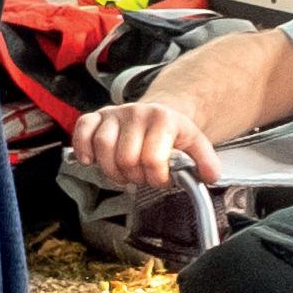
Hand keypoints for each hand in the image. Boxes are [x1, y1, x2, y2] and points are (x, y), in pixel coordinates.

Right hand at [67, 93, 220, 194]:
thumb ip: (205, 160)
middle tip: (141, 177)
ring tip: (123, 173)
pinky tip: (91, 160)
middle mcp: (137, 112)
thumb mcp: (194, 143)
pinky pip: (82, 129)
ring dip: (111, 170)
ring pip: (102, 146)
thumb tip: (210, 177)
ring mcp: (115, 113)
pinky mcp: (97, 116)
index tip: (161, 180)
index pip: (152, 159)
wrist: (157, 113)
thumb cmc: (171, 133)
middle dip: (134, 177)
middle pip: (126, 157)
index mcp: (163, 119)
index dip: (155, 178)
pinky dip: (83, 148)